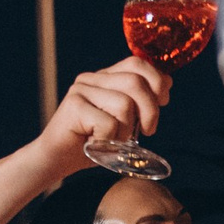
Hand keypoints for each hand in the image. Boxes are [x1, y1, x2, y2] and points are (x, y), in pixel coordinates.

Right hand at [45, 57, 171, 165]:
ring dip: (126, 130)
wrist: (57, 160)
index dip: (157, 80)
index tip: (163, 101)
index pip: (136, 63)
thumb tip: (167, 83)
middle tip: (147, 131)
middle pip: (135, 82)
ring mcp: (81, 90)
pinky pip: (108, 123)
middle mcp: (92, 79)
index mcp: (105, 77)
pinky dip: (109, 140)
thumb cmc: (93, 142)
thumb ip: (140, 102)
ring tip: (114, 141)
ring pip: (124, 104)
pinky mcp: (74, 106)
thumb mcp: (123, 120)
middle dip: (150, 110)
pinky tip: (96, 144)